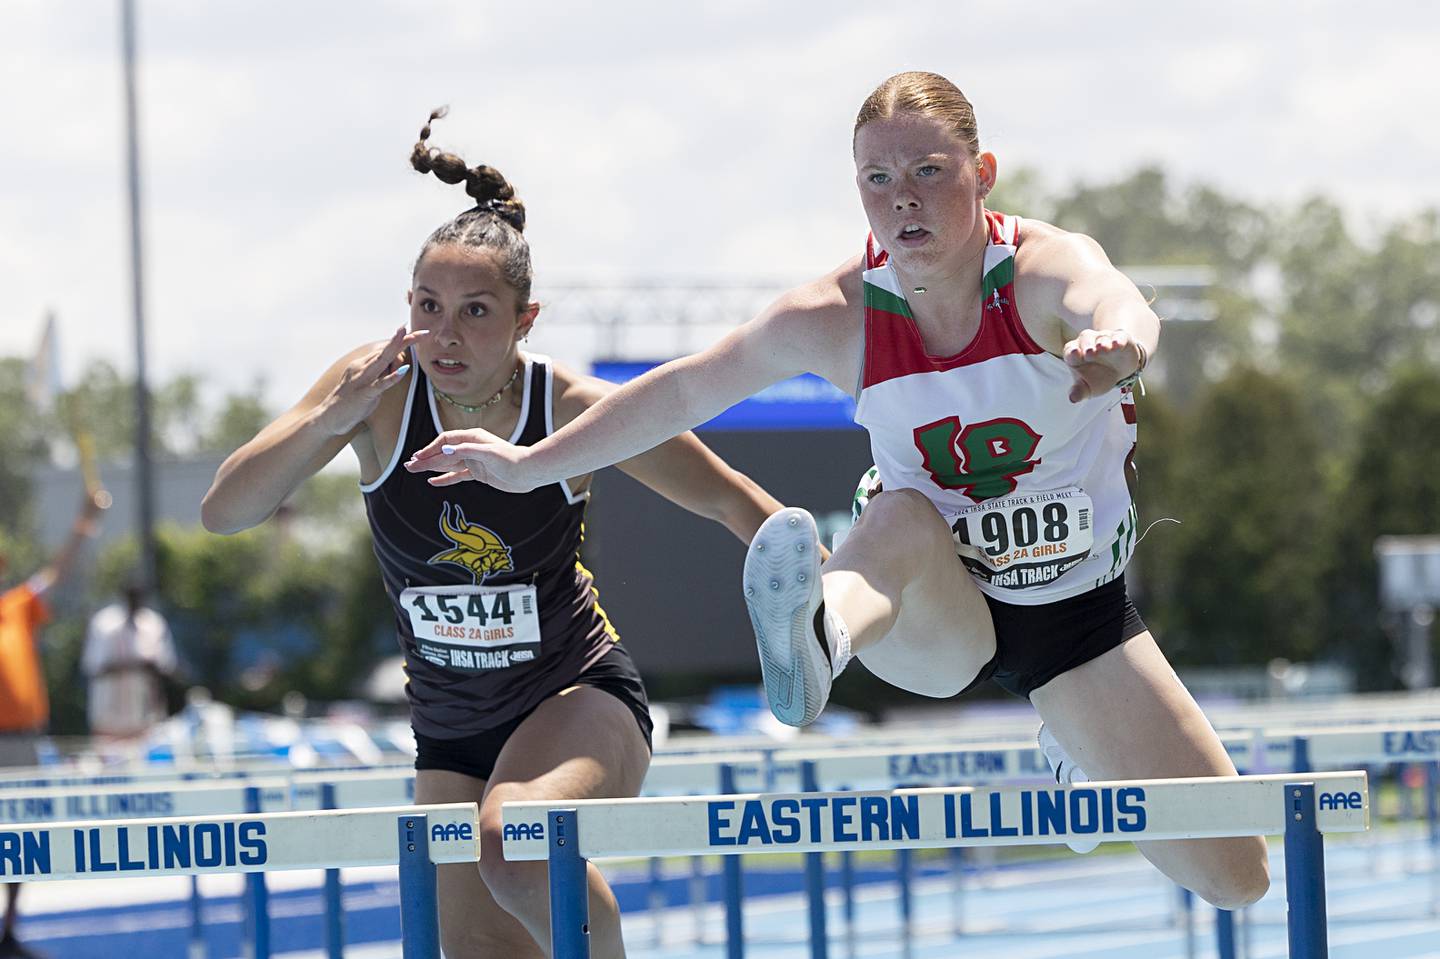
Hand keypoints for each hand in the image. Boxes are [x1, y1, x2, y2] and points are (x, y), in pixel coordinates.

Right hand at [315, 326, 427, 435]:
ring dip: (396, 347)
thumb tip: (398, 366)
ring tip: (408, 336)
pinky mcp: (364, 394)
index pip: (385, 350)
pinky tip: (403, 370)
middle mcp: (362, 367)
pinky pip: (380, 384)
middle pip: (386, 350)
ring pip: (382, 360)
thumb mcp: (369, 384)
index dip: (402, 341)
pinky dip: (392, 377)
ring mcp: (362, 380)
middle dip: (404, 339)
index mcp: (363, 364)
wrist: (328, 418)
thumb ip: (382, 374)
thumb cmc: (351, 402)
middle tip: (422, 331)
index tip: (417, 333)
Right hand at [404, 429, 538, 491]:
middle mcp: (471, 447)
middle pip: (443, 453)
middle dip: (426, 458)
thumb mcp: (489, 453)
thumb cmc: (512, 460)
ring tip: (413, 470)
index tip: (418, 458)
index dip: (431, 449)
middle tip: (408, 466)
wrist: (529, 472)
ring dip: (431, 467)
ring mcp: (473, 461)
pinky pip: (456, 475)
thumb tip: (445, 451)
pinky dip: (444, 478)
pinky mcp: (478, 473)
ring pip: (447, 464)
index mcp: (472, 438)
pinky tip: (432, 481)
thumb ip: (467, 451)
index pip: (445, 441)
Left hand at [1063, 328, 1143, 402]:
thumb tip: (1073, 399)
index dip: (1071, 352)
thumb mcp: (1088, 388)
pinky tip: (1117, 345)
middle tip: (1089, 353)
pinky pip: (1119, 336)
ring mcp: (1105, 339)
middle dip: (1087, 345)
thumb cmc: (1098, 377)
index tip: (1074, 354)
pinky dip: (1118, 340)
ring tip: (1103, 348)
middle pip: (1085, 339)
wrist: (1119, 371)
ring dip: (1102, 342)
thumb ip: (1079, 391)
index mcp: (1076, 353)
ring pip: (1101, 337)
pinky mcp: (1120, 338)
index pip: (1070, 349)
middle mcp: (1089, 342)